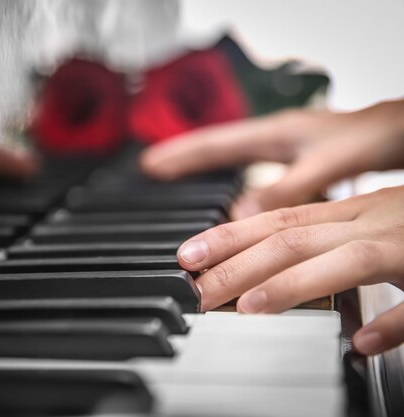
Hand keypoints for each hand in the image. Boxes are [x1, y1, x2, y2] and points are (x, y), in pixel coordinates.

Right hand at [140, 100, 403, 218]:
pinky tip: (228, 195)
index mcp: (275, 135)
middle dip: (181, 158)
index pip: (215, 144)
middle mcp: (273, 138)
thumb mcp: (329, 166)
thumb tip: (241, 214)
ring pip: (231, 158)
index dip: (181, 156)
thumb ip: (287, 188)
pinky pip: (250, 170)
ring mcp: (283, 148)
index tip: (150, 166)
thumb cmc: (371, 138)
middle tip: (149, 169)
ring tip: (175, 179)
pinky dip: (230, 182)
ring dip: (202, 169)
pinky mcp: (295, 161)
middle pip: (215, 147)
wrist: (399, 130)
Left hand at [177, 186, 403, 354]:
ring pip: (347, 260)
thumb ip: (323, 241)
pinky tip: (361, 343)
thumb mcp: (368, 226)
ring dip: (295, 284)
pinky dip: (393, 322)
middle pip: (295, 237)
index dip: (229, 236)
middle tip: (199, 291)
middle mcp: (374, 220)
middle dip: (239, 263)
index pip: (278, 218)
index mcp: (353, 211)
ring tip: (250, 309)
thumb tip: (268, 268)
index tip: (189, 256)